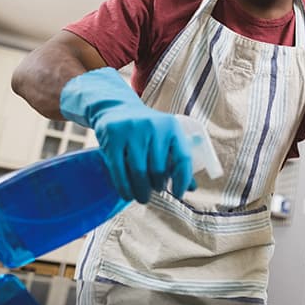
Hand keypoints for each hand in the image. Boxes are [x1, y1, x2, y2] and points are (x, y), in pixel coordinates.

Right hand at [60, 67, 194, 202]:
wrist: (116, 107)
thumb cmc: (146, 129)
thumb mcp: (165, 136)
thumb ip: (178, 159)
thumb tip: (191, 187)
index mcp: (172, 127)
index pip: (183, 158)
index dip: (182, 180)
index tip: (178, 194)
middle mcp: (154, 127)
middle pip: (159, 170)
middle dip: (158, 187)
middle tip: (155, 191)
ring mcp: (132, 132)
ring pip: (139, 173)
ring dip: (141, 191)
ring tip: (142, 197)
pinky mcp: (113, 138)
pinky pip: (119, 171)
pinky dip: (125, 188)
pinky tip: (127, 194)